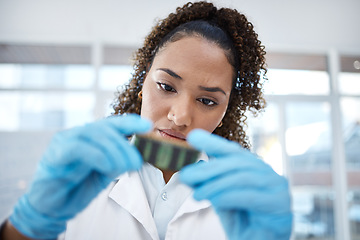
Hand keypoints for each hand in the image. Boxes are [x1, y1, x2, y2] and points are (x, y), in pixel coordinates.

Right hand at [9, 114, 151, 238]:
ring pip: (94, 134)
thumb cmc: (78, 188)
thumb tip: (135, 157)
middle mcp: (77, 134)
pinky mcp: (55, 154)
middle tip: (136, 163)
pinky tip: (108, 167)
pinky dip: (98, 156)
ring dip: (115, 152)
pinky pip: (78, 148)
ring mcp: (64, 141)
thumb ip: (117, 162)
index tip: (148, 126)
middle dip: (125, 146)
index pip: (111, 124)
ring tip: (124, 168)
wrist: (53, 207)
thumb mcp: (104, 173)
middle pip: (106, 129)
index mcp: (90, 137)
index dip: (130, 122)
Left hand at [180, 129, 291, 239]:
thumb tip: (189, 171)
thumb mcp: (219, 197)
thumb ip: (207, 183)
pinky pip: (250, 196)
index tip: (193, 136)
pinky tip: (215, 201)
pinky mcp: (279, 204)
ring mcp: (276, 186)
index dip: (213, 142)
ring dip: (215, 185)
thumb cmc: (240, 220)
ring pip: (242, 178)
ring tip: (197, 195)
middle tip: (187, 176)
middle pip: (236, 163)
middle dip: (209, 169)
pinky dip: (229, 196)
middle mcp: (267, 173)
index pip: (233, 151)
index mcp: (253, 167)